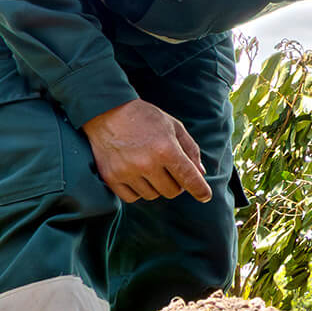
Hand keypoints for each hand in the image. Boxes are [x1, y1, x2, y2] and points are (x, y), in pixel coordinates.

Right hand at [82, 98, 210, 203]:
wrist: (106, 112)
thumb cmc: (144, 118)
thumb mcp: (173, 126)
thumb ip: (190, 150)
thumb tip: (200, 173)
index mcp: (166, 149)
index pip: (189, 178)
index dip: (200, 190)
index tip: (205, 196)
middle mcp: (147, 163)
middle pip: (172, 191)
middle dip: (176, 183)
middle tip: (171, 171)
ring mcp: (127, 172)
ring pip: (152, 195)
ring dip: (157, 186)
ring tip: (151, 168)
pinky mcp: (111, 178)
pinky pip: (132, 198)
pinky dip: (139, 191)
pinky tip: (138, 176)